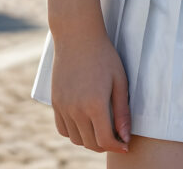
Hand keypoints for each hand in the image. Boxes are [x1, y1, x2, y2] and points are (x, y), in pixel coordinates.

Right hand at [51, 30, 131, 152]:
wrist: (77, 36)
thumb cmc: (104, 56)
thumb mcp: (119, 80)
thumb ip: (122, 112)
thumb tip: (126, 137)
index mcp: (95, 104)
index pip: (105, 141)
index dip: (117, 146)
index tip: (125, 144)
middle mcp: (76, 109)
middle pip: (91, 143)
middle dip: (105, 144)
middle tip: (116, 136)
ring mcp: (63, 107)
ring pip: (76, 139)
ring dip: (89, 139)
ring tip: (101, 127)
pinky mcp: (55, 102)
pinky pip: (63, 129)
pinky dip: (74, 132)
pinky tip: (85, 122)